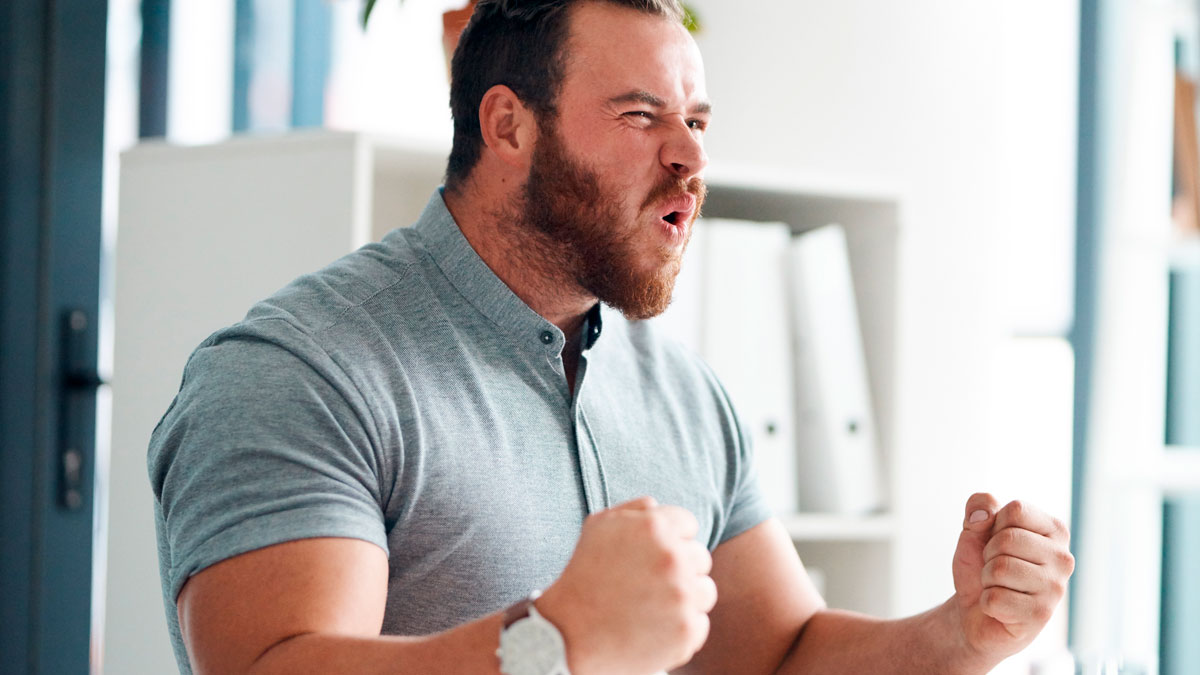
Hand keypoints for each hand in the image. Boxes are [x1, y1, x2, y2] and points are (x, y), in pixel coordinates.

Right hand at [537, 496, 717, 674]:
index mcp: (655, 527)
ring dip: (686, 598)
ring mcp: (682, 596)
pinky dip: (680, 629)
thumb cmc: (583, 575)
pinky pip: (699, 624)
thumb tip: (659, 507)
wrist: (568, 633)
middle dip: (680, 570)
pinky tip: (653, 628)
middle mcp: (673, 558)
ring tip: (653, 607)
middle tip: (649, 585)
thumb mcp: (598, 527)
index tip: (652, 558)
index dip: (671, 540)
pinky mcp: (686, 631)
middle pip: (701, 558)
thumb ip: (634, 510)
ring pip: (705, 591)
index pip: (689, 525)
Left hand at [951, 493, 1074, 662]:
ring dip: (987, 579)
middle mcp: (1063, 558)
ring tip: (998, 586)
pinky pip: (995, 598)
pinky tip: (1000, 607)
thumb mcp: (974, 529)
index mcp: (1054, 530)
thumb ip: (978, 507)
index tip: (998, 541)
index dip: (994, 525)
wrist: (975, 611)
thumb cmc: (982, 566)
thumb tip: (984, 515)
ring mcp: (1056, 588)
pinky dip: (986, 602)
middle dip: (988, 554)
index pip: (1016, 510)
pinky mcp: (1041, 615)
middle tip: (996, 568)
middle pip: (1007, 539)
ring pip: (1000, 569)